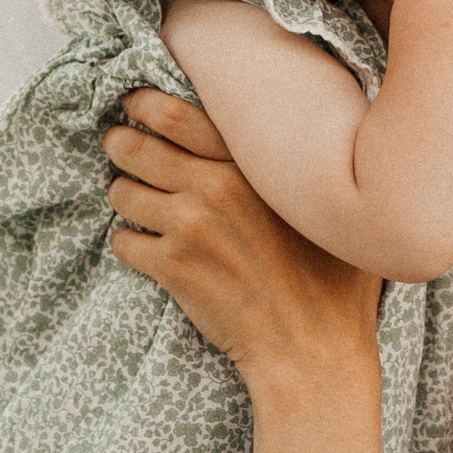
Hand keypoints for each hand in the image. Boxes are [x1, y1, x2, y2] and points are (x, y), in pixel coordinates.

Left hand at [105, 91, 382, 386]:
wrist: (313, 349)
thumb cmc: (332, 279)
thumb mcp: (325, 204)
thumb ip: (301, 161)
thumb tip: (298, 128)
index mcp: (252, 162)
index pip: (176, 112)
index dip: (144, 103)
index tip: (135, 105)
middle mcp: (216, 186)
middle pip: (135, 146)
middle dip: (119, 145)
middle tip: (120, 148)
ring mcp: (190, 227)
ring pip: (121, 193)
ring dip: (125, 196)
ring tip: (139, 204)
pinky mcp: (172, 268)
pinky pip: (122, 241)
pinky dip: (130, 244)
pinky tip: (150, 251)